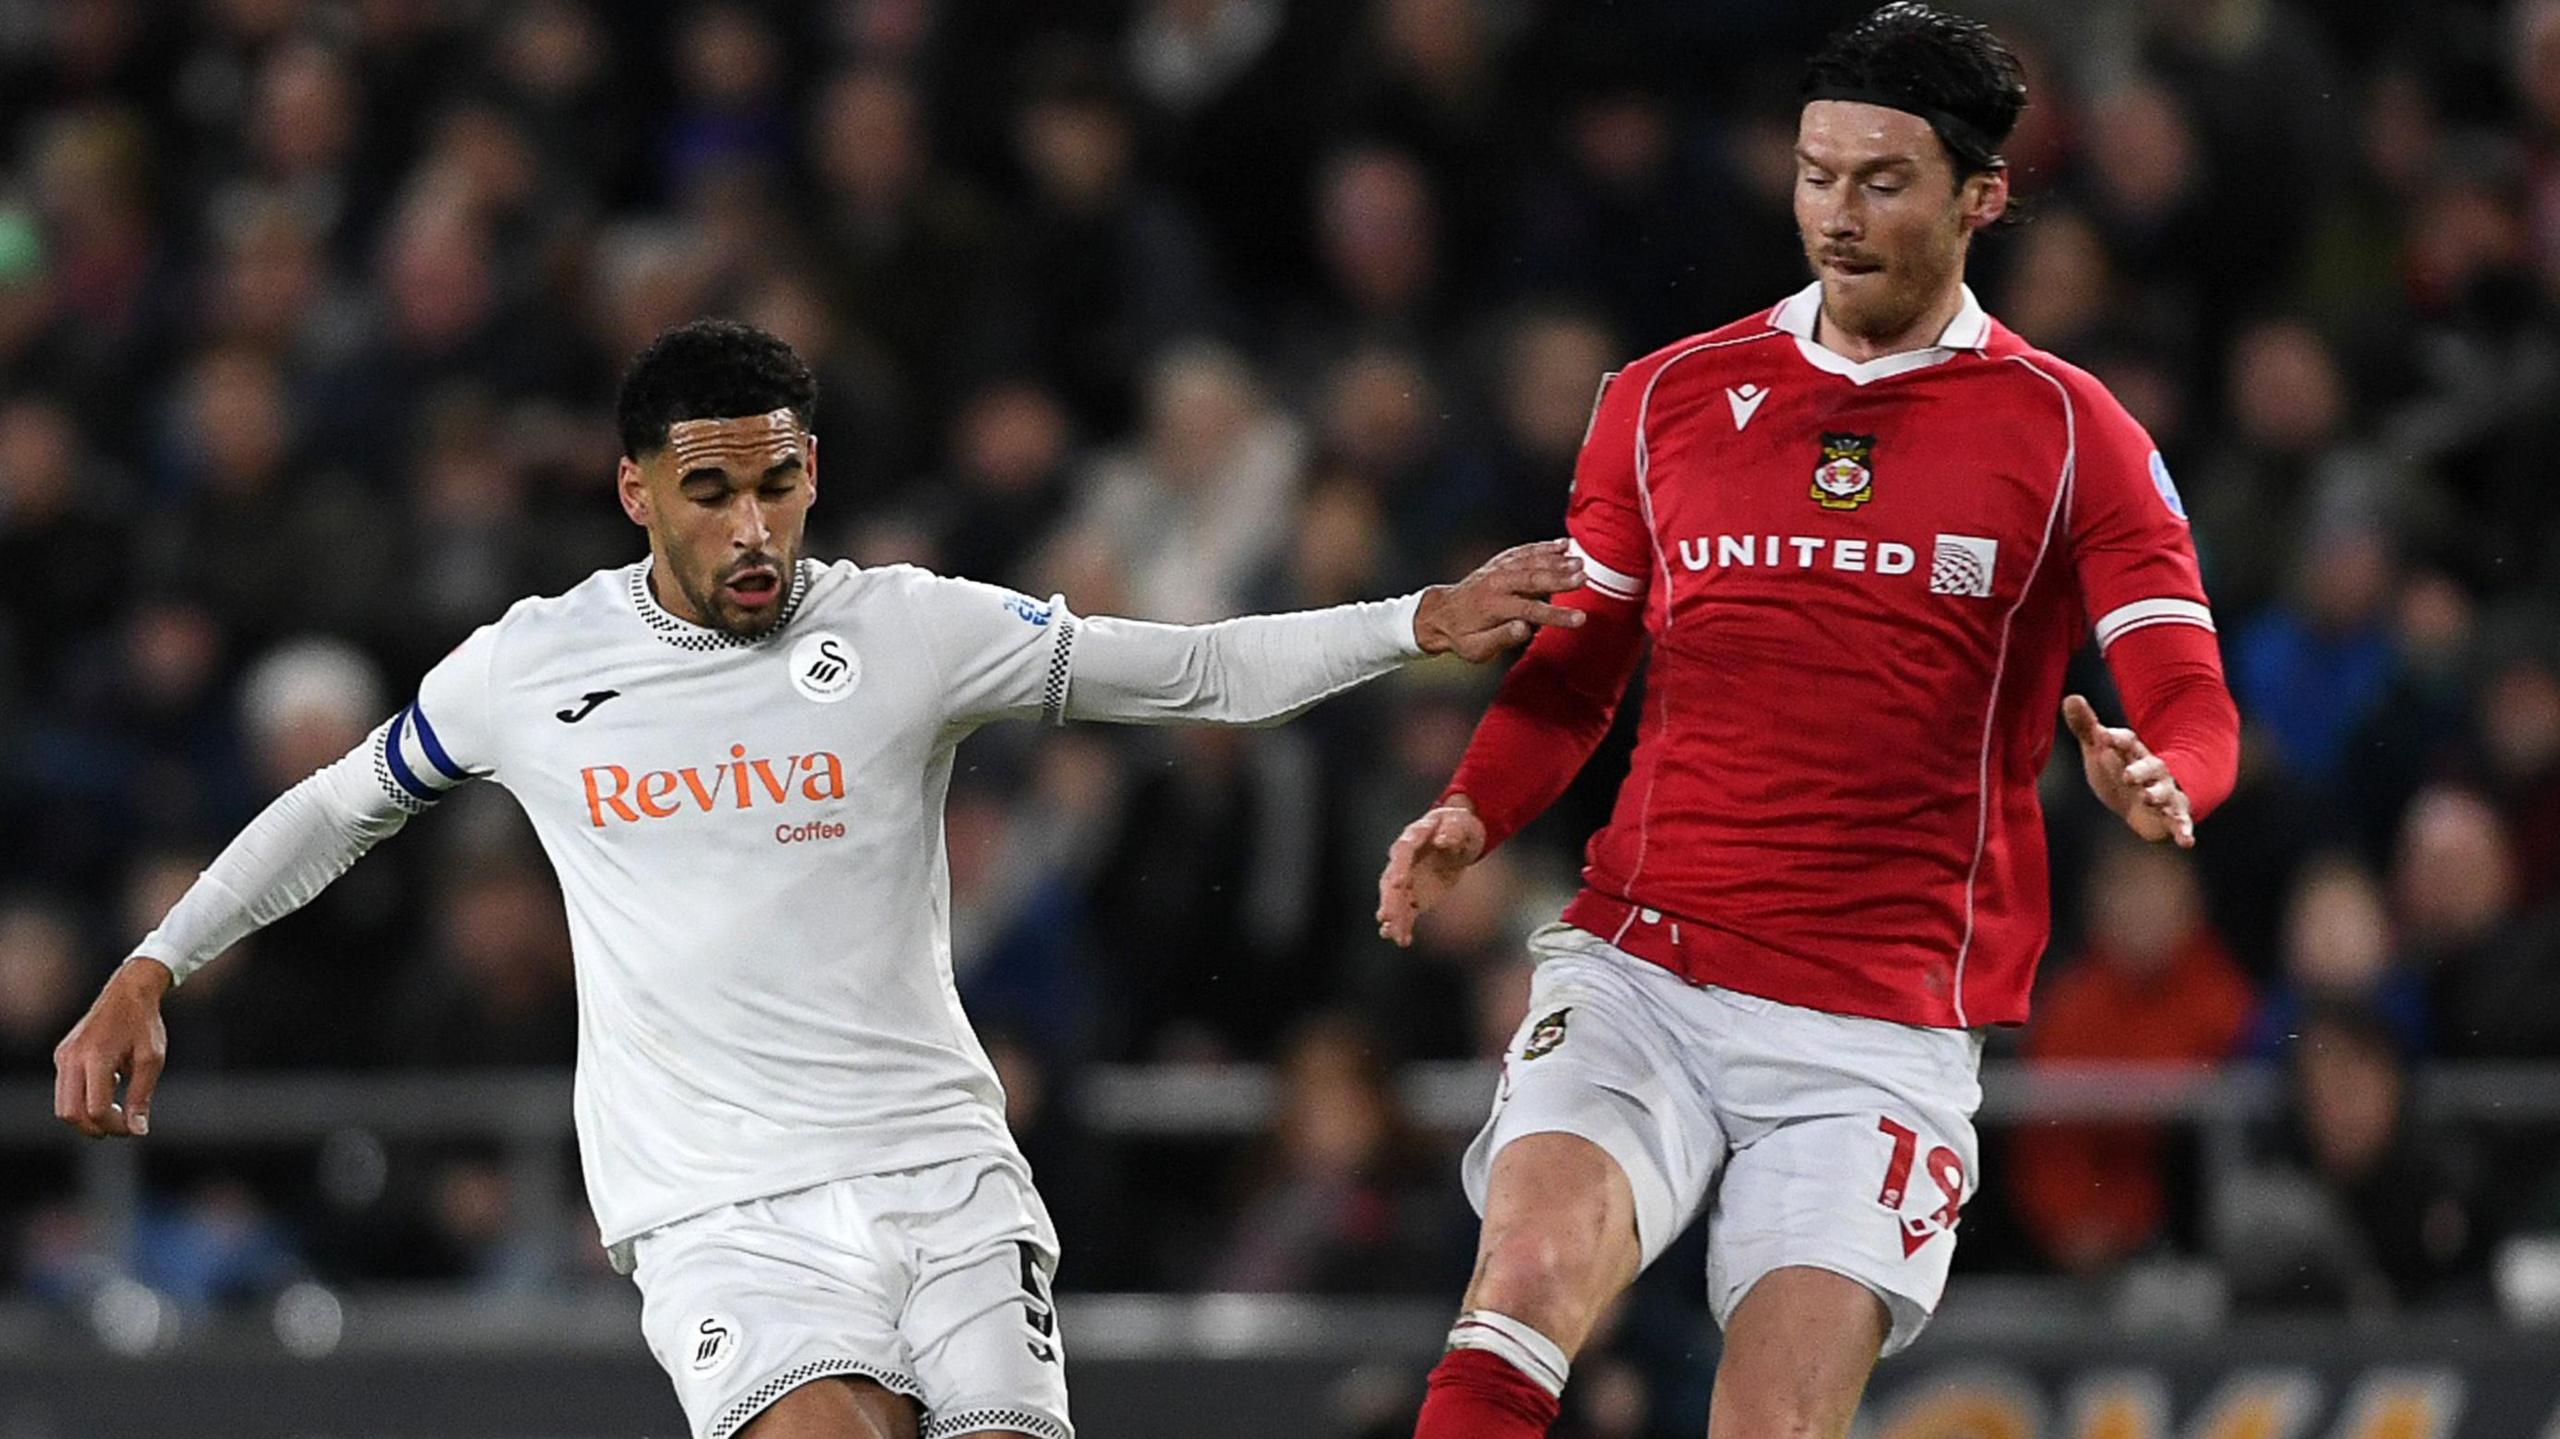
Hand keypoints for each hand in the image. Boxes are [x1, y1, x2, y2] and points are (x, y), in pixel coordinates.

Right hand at [53, 958, 171, 1137]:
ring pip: (63, 1106)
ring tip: (116, 1106)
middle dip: (95, 1128)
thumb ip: (141, 1096)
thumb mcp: (151, 1059)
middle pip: (70, 1113)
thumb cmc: (144, 1025)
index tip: (133, 1127)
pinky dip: (84, 1100)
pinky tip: (110, 1084)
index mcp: (96, 1057)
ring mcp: (63, 1057)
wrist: (128, 992)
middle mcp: (72, 1058)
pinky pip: (65, 1091)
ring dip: (88, 1116)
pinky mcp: (62, 1056)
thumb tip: (137, 1131)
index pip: (96, 1108)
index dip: (114, 1126)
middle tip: (121, 1126)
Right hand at [1377, 799, 1487, 945]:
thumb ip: (1454, 830)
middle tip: (1387, 917)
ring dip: (1393, 917)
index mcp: (1415, 836)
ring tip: (1391, 935)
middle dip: (1389, 899)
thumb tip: (1443, 840)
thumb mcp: (1463, 823)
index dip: (1399, 867)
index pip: (1403, 852)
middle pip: (1391, 879)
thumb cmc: (1460, 825)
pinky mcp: (1414, 893)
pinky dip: (1404, 925)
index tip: (1398, 884)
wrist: (1459, 837)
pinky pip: (1406, 911)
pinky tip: (1403, 940)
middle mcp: (1404, 858)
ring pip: (1395, 899)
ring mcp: (1407, 877)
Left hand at [1413, 539, 1586, 661]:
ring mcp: (1498, 570)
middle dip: (1560, 578)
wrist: (1441, 614)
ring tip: (1578, 560)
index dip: (1556, 615)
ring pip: (1530, 561)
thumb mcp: (1475, 649)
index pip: (1530, 610)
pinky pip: (1524, 551)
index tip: (1579, 619)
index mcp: (1492, 607)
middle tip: (1583, 577)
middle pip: (1532, 578)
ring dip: (1555, 560)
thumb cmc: (1461, 635)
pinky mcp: (1501, 563)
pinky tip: (1563, 544)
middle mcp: (1496, 584)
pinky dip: (1544, 547)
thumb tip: (1525, 629)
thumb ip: (1500, 638)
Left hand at [2063, 694, 2193, 847]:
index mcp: (2133, 753)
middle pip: (2150, 766)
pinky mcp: (2171, 816)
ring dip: (2158, 796)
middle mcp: (2153, 771)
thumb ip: (2086, 727)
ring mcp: (2164, 793)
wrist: (2142, 800)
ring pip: (2165, 793)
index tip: (2102, 735)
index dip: (2117, 738)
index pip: (2128, 742)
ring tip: (2149, 799)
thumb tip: (2071, 697)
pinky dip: (2184, 831)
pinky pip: (2181, 822)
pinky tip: (2187, 842)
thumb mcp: (2099, 749)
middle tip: (2127, 775)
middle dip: (2139, 770)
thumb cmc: (2118, 770)